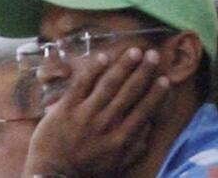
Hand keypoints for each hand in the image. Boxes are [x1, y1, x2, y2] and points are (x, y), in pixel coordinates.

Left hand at [23, 47, 169, 176]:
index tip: (165, 79)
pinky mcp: (66, 108)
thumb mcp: (117, 165)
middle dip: (143, 72)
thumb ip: (135, 147)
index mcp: (121, 139)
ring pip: (109, 85)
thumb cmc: (86, 171)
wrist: (52, 176)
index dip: (155, 94)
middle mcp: (106, 124)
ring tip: (135, 51)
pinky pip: (82, 85)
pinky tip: (104, 57)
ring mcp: (85, 114)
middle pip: (129, 93)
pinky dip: (93, 70)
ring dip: (124, 66)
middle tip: (153, 55)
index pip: (143, 111)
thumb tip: (150, 126)